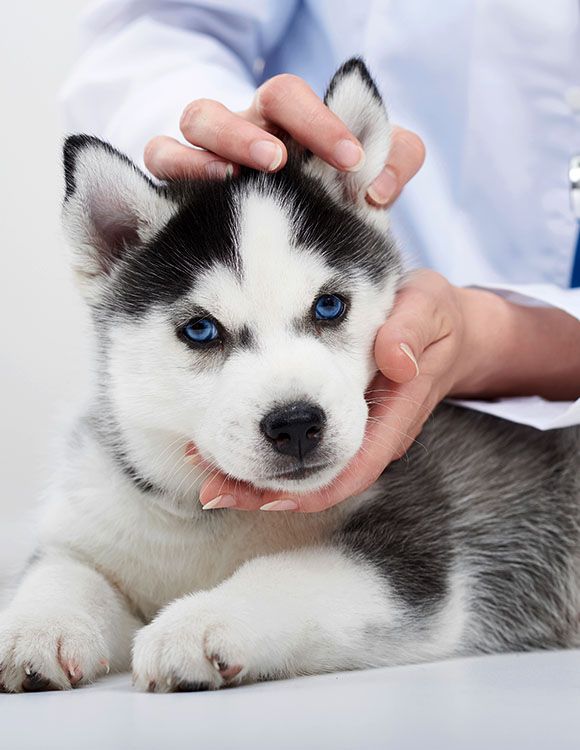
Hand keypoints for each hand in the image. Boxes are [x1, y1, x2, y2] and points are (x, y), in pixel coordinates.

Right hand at [143, 73, 424, 206]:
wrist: (265, 249)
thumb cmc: (316, 204)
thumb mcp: (361, 184)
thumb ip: (390, 168)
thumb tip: (378, 190)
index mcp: (292, 124)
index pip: (301, 99)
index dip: (323, 121)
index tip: (350, 161)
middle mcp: (251, 128)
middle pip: (254, 101)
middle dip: (270, 125)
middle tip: (280, 161)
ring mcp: (209, 149)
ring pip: (199, 118)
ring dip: (219, 141)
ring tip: (233, 174)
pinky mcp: (174, 178)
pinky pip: (159, 155)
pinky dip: (176, 164)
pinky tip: (194, 197)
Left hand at [198, 271, 492, 511]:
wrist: (446, 329)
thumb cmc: (434, 316)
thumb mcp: (430, 310)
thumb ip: (412, 331)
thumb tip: (395, 360)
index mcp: (394, 415)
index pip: (354, 466)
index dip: (312, 487)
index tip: (267, 496)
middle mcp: (372, 434)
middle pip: (319, 478)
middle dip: (266, 489)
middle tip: (213, 490)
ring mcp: (354, 431)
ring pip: (304, 467)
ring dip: (256, 472)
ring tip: (204, 467)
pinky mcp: (338, 419)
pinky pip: (301, 445)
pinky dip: (263, 446)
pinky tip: (226, 439)